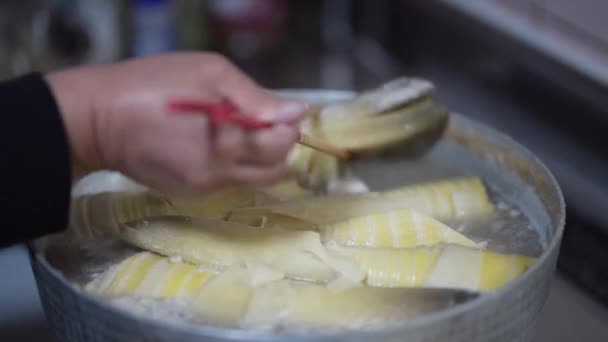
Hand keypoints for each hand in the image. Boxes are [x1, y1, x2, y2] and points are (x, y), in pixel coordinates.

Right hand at [46, 52, 304, 193]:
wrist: (96, 120)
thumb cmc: (152, 85)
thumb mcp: (208, 73)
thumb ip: (254, 97)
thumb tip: (295, 114)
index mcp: (227, 145)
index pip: (281, 147)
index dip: (287, 126)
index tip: (277, 108)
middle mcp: (220, 176)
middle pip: (275, 170)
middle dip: (277, 145)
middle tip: (258, 119)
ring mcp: (204, 188)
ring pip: (252, 178)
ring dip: (256, 155)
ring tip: (231, 126)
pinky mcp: (188, 193)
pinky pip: (227, 180)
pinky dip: (232, 161)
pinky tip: (210, 140)